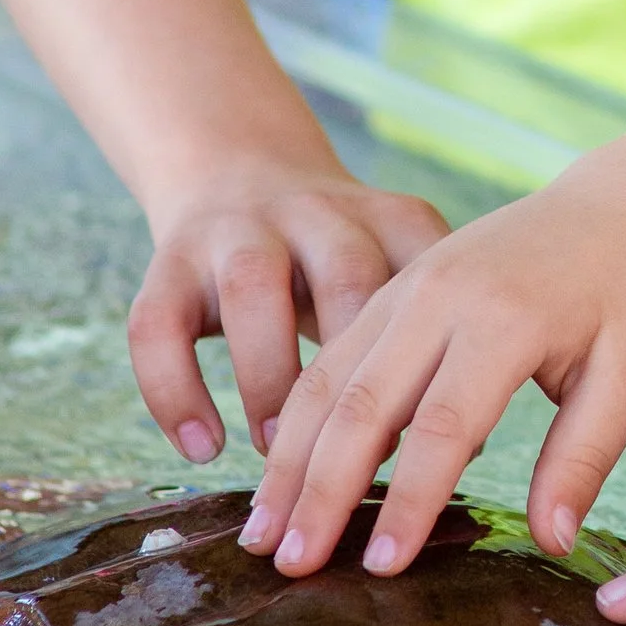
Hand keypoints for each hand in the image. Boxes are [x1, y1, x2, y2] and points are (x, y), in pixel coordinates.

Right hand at [133, 153, 452, 463]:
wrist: (240, 162)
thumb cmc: (348, 257)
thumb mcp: (402, 264)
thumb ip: (434, 331)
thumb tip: (467, 448)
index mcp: (392, 217)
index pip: (428, 277)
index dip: (441, 362)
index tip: (452, 447)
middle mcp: (318, 211)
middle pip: (344, 278)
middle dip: (357, 377)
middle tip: (364, 463)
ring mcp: (239, 229)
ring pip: (252, 290)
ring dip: (270, 380)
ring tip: (280, 452)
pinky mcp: (169, 256)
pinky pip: (158, 324)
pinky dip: (175, 391)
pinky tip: (203, 450)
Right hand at [240, 164, 625, 579]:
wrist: (605, 207)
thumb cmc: (623, 300)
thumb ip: (586, 456)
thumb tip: (552, 542)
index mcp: (507, 319)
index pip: (445, 426)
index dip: (410, 502)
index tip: (381, 569)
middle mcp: (441, 296)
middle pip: (365, 405)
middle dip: (322, 491)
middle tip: (290, 565)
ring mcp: (406, 288)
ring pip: (328, 380)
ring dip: (289, 461)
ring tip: (262, 535)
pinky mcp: (388, 291)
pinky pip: (328, 358)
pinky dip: (295, 420)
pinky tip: (280, 474)